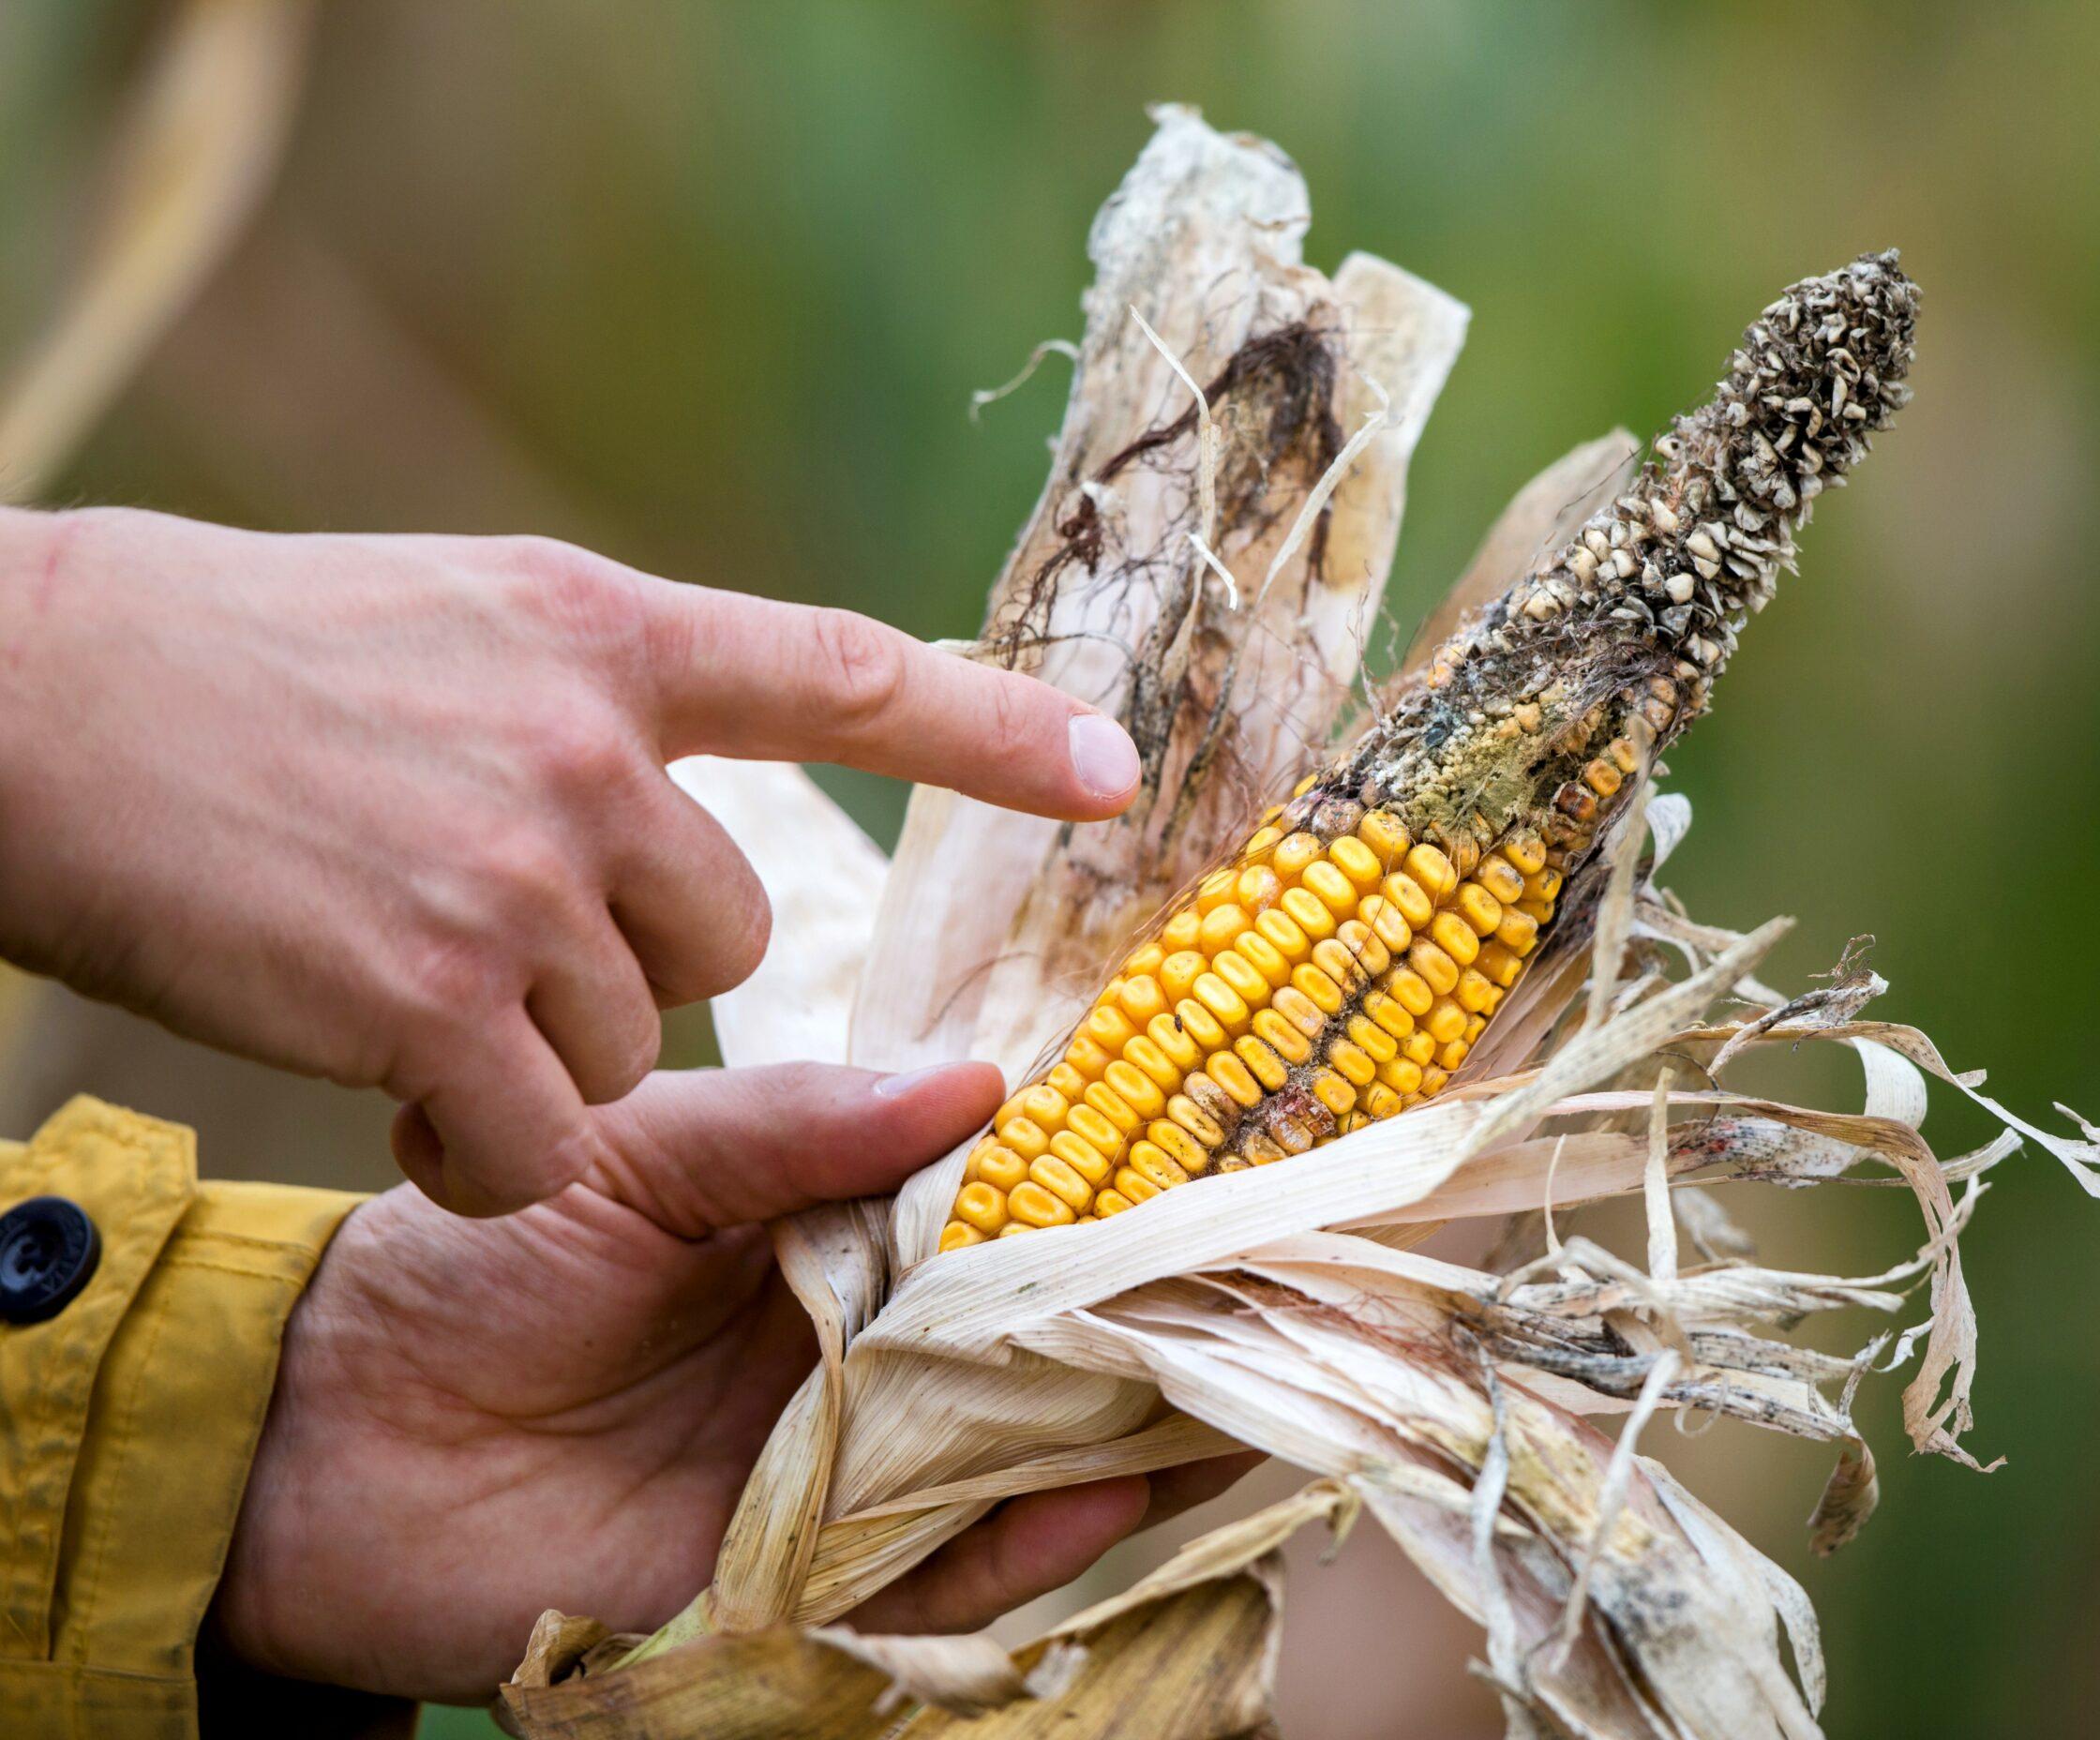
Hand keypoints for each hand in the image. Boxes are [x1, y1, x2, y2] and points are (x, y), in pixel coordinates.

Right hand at [0, 506, 1142, 1213]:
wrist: (22, 700)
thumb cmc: (228, 663)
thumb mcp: (451, 624)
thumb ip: (597, 700)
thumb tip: (689, 815)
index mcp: (601, 630)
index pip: (841, 673)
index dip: (990, 726)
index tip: (1112, 771)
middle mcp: (585, 746)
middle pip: (726, 935)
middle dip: (631, 966)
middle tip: (485, 935)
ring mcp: (515, 873)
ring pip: (634, 1041)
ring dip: (536, 1053)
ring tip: (396, 987)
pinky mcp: (435, 1001)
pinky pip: (538, 1134)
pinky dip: (480, 1149)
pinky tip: (390, 1100)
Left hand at [211, 1060, 1254, 1703]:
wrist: (334, 1437)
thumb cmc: (480, 1262)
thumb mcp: (637, 1153)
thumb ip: (795, 1126)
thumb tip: (982, 1081)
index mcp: (837, 1233)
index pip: (1005, 1212)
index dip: (1104, 1189)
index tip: (1214, 1148)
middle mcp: (868, 1351)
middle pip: (1040, 1340)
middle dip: (1150, 1319)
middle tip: (1272, 1279)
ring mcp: (847, 1468)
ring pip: (1019, 1456)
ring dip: (1129, 1434)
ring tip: (1234, 1391)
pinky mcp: (808, 1581)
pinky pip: (940, 1574)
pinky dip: (1026, 1543)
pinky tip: (1103, 1489)